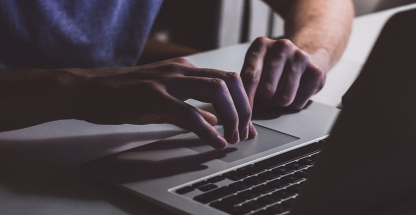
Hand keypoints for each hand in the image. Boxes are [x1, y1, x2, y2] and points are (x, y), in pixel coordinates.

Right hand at [71, 58, 256, 148]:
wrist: (88, 91)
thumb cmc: (125, 96)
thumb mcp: (165, 100)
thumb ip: (193, 108)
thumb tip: (216, 119)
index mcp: (186, 69)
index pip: (228, 79)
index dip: (244, 102)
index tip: (248, 125)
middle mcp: (181, 70)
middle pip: (230, 81)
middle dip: (243, 109)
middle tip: (243, 133)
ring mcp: (167, 80)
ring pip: (216, 90)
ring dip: (231, 116)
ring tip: (232, 137)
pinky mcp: (153, 96)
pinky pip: (189, 112)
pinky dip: (208, 130)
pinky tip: (216, 142)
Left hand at [240, 37, 325, 110]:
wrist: (304, 60)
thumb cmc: (273, 69)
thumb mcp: (256, 68)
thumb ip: (247, 84)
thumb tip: (242, 107)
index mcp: (261, 45)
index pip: (250, 76)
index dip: (246, 98)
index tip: (244, 111)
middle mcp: (282, 46)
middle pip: (267, 89)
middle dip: (264, 102)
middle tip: (266, 99)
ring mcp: (300, 57)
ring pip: (283, 98)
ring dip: (279, 104)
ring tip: (279, 96)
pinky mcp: (315, 72)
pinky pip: (298, 103)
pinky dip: (293, 105)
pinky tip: (294, 93)